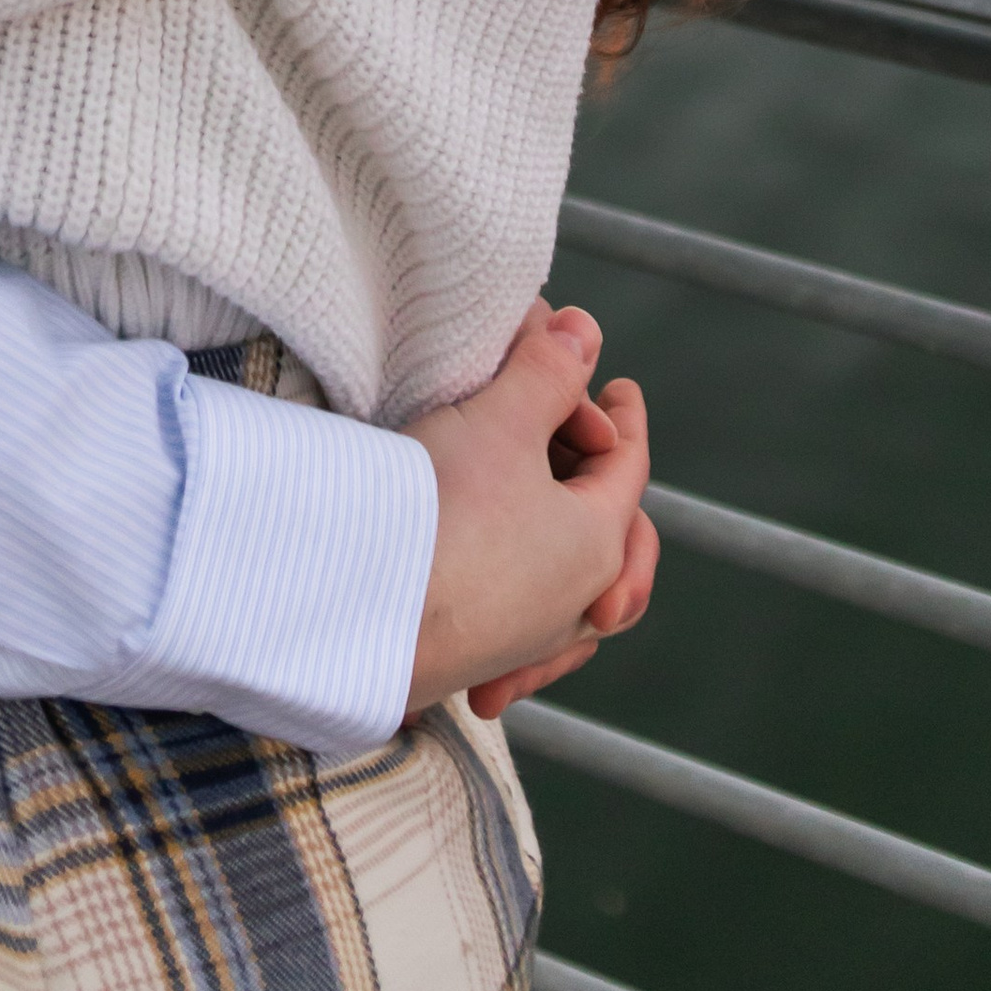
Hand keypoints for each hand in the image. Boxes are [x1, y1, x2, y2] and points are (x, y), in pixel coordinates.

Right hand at [402, 303, 658, 719]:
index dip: (623, 415)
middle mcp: (577, 602)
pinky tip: (501, 573)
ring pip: (575, 583)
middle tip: (576, 432)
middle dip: (599, 475)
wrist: (362, 615)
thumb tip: (585, 331)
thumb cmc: (444, 515)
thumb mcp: (500, 422)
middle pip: (611, 528)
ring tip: (550, 506)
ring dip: (565, 535)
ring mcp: (528, 640)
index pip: (628, 465)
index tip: (618, 385)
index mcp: (599, 544)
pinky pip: (525, 618)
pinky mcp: (478, 659)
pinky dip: (526, 583)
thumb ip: (547, 372)